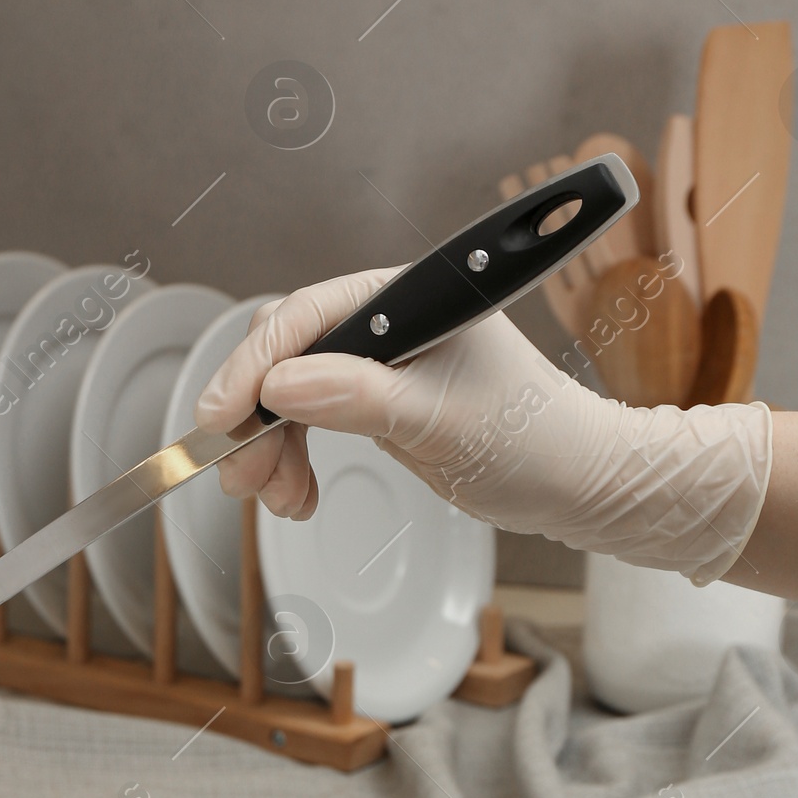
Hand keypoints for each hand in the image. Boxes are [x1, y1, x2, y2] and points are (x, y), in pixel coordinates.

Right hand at [193, 272, 770, 584]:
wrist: (577, 483)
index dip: (253, 365)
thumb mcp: (440, 422)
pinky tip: (297, 495)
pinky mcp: (378, 400)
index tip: (220, 418)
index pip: (308, 317)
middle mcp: (390, 320)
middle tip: (238, 475)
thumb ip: (360, 399)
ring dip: (270, 449)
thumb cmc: (533, 440)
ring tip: (278, 500)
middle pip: (289, 355)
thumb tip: (282, 385)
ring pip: (292, 394)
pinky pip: (311, 420)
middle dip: (256, 418)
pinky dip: (293, 459)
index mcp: (411, 298)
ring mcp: (382, 362)